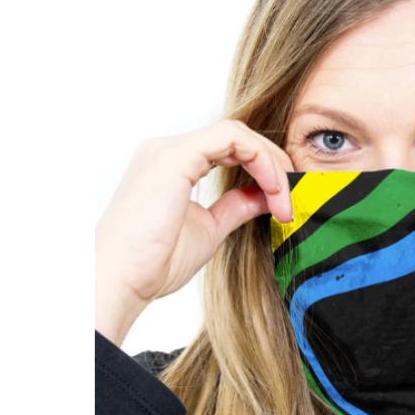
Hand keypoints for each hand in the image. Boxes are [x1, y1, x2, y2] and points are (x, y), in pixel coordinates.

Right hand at [95, 119, 294, 344]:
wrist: (122, 280)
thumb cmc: (153, 264)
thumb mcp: (209, 230)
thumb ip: (235, 208)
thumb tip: (264, 198)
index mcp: (172, 166)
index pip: (229, 150)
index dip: (264, 171)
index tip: (284, 203)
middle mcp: (168, 151)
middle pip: (237, 138)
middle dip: (273, 165)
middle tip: (292, 199)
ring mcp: (169, 150)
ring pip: (237, 133)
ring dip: (271, 164)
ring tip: (285, 199)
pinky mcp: (175, 156)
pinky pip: (232, 138)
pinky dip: (260, 160)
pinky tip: (272, 190)